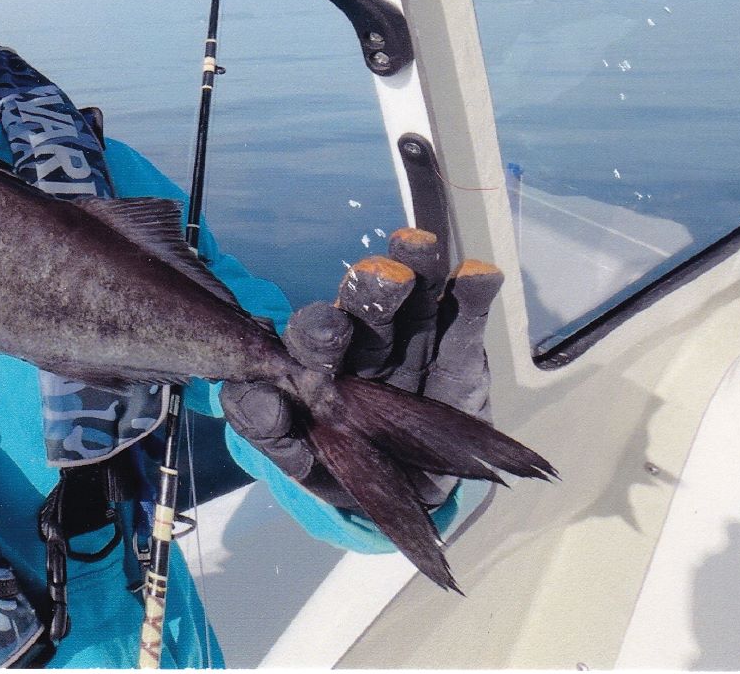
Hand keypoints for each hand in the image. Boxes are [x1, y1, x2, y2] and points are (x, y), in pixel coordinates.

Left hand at [221, 229, 504, 508]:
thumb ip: (271, 431)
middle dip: (371, 290)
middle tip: (380, 274)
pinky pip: (465, 326)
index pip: (313, 338)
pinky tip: (479, 272)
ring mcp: (415, 347)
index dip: (319, 330)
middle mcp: (366, 345)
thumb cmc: (338, 462)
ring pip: (415, 303)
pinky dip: (473, 297)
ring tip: (418, 245)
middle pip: (366, 311)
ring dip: (418, 271)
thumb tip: (260, 400)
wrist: (404, 494)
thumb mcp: (298, 457)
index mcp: (319, 363)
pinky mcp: (461, 360)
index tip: (326, 327)